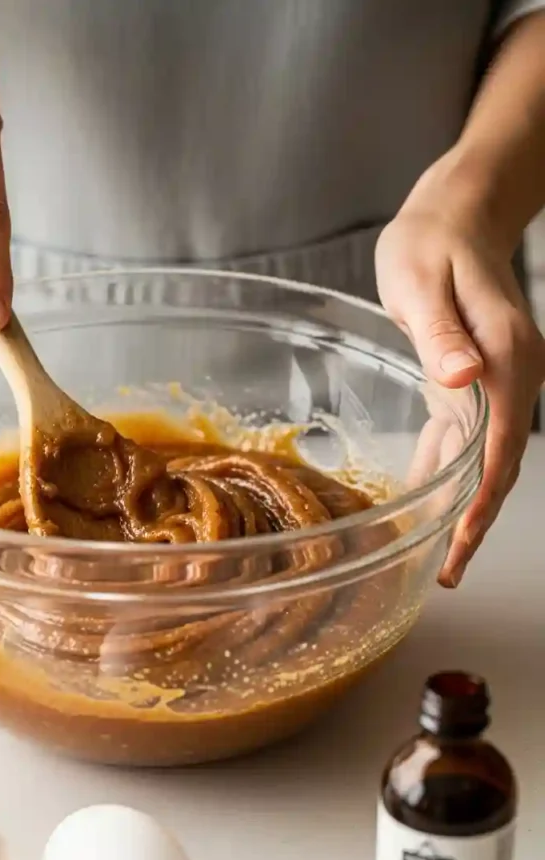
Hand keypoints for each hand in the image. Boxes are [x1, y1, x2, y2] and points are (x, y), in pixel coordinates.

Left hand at [376, 181, 544, 587]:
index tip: (462, 544)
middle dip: (475, 520)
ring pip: (484, 456)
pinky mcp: (475, 378)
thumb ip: (443, 334)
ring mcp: (497, 379)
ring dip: (464, 504)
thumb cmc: (432, 242)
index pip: (500, 445)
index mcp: (506, 358)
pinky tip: (428, 495)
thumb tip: (462, 379)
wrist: (455, 213)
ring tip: (440, 553)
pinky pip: (465, 435)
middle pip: (498, 463)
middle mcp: (511, 375)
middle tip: (448, 570)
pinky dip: (449, 469)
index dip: (482, 501)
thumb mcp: (424, 282)